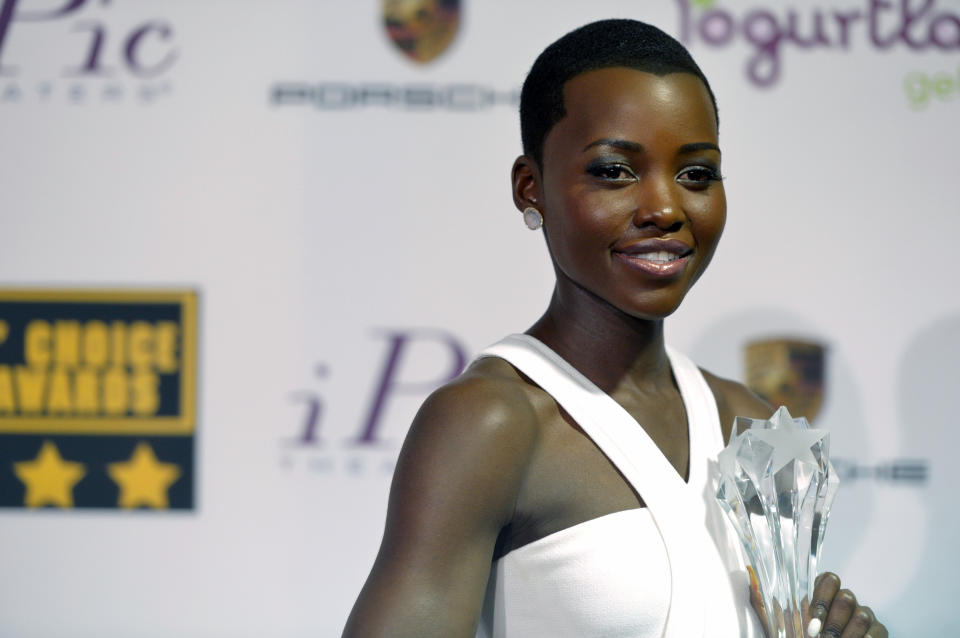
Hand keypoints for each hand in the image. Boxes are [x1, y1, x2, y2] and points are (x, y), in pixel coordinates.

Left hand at [748, 570, 887, 636]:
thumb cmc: (793, 636)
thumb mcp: (777, 621)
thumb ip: (763, 598)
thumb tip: (749, 570)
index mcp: (820, 594)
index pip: (829, 579)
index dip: (822, 597)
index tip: (812, 619)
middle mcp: (844, 601)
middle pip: (846, 597)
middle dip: (833, 622)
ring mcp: (862, 615)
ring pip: (863, 614)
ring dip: (847, 634)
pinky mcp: (877, 632)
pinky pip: (879, 631)